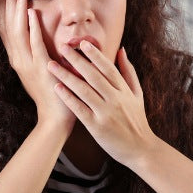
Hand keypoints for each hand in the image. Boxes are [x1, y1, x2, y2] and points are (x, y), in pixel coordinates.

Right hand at [0, 0, 75, 132]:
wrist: (55, 118)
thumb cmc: (51, 93)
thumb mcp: (39, 70)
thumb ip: (36, 53)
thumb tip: (37, 35)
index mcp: (17, 60)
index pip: (5, 30)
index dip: (2, 10)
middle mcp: (18, 60)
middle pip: (8, 26)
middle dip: (8, 4)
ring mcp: (28, 65)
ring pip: (19, 32)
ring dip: (19, 10)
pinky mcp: (41, 69)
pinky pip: (36, 45)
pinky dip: (33, 28)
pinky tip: (33, 13)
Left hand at [47, 42, 159, 165]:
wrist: (141, 149)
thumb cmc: (137, 120)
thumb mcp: (137, 95)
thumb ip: (129, 72)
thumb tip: (121, 50)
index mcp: (124, 91)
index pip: (108, 68)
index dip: (95, 54)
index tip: (82, 43)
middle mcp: (115, 99)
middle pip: (93, 75)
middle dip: (76, 60)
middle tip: (62, 47)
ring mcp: (105, 113)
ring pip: (84, 90)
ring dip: (66, 76)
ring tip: (51, 65)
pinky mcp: (97, 126)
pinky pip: (80, 109)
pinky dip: (68, 98)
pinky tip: (57, 88)